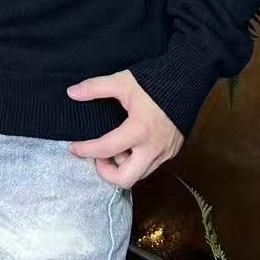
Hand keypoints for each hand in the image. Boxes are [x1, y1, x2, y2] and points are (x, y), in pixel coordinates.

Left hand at [64, 68, 184, 187]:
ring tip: (115, 147)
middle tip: (98, 157)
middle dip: (107, 173)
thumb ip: (95, 88)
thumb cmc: (154, 81)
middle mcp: (152, 148)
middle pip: (125, 179)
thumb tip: (71, 93)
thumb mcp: (122, 81)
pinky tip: (131, 146)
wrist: (187, 80)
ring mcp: (165, 153)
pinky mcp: (172, 152)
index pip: (106, 149)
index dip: (85, 150)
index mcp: (138, 130)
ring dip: (122, 167)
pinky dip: (136, 162)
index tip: (73, 147)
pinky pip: (150, 167)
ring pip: (139, 175)